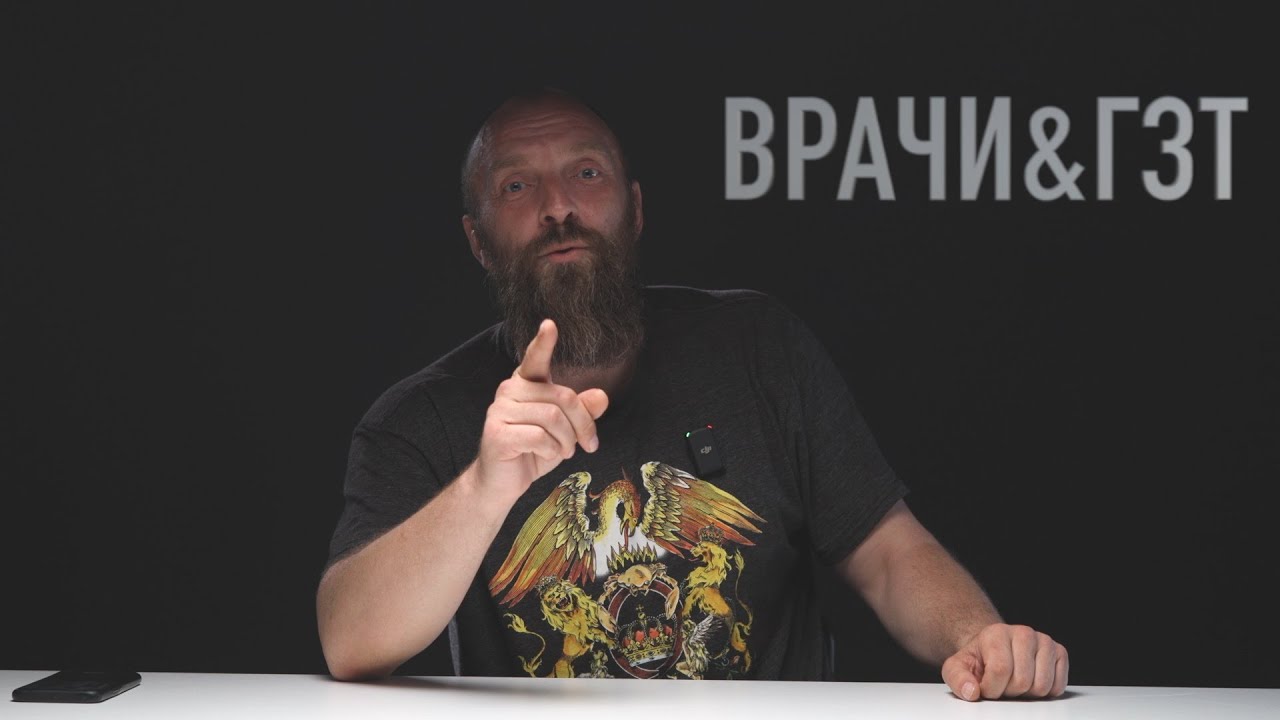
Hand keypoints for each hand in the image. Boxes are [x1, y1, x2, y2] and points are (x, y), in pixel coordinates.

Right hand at [472, 319, 608, 503]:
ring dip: (567, 441)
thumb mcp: (564, 431)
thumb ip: (581, 412)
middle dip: (583, 424)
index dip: (543, 342)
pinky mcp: (497, 433)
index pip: (535, 358)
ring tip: (564, 452)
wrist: (502, 484)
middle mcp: (509, 391)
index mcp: (525, 384)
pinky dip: (552, 451)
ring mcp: (500, 411)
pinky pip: (540, 437)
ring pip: (553, 418)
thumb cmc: (533, 452)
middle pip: (563, 397)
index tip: (550, 324)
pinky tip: (546, 456)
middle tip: (587, 445)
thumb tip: (602, 396)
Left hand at [941, 623, 1067, 700]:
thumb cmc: (978, 661)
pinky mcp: (1060, 653)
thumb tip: (971, 692)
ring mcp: (1044, 641)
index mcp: (996, 633)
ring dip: (1027, 694)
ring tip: (1015, 682)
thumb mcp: (957, 668)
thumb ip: (957, 679)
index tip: (985, 687)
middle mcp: (1023, 633)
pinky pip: (1058, 686)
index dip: (991, 688)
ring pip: (1042, 685)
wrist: (994, 651)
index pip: (1000, 670)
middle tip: (1001, 684)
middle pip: (1022, 681)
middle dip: (1009, 691)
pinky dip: (1045, 693)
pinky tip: (1031, 681)